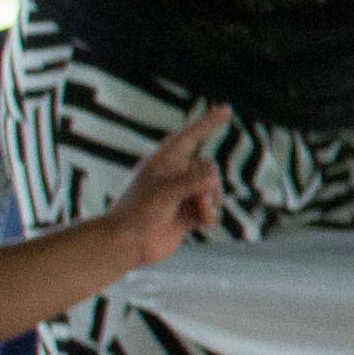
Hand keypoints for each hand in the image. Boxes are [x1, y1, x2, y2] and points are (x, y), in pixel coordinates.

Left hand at [106, 107, 228, 264]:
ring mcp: (182, 194)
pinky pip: (211, 208)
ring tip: (199, 213)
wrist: (127, 244)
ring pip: (213, 189)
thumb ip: (193, 181)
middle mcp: (174, 175)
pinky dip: (210, 215)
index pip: (190, 136)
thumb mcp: (165, 192)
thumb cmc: (138, 213)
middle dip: (209, 184)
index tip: (226, 109)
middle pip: (208, 168)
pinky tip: (201, 223)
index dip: (208, 122)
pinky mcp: (187, 213)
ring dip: (210, 202)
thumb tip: (214, 179)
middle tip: (196, 199)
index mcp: (164, 162)